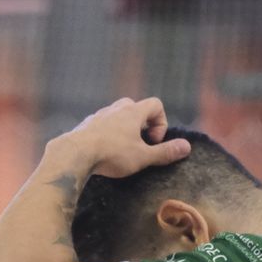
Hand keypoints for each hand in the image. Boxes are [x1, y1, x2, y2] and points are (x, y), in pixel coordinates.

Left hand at [49, 97, 188, 178]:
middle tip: (139, 144)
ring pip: (117, 115)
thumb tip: (187, 147)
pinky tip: (103, 151)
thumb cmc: (111, 154)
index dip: (161, 123)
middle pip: (136, 107)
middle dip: (142, 124)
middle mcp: (115, 109)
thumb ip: (165, 152)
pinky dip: (107, 133)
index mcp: (132, 112)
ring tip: (121, 149)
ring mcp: (99, 115)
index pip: (156, 105)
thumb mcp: (142, 157)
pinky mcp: (85, 125)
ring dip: (124, 129)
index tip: (153, 142)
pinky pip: (101, 124)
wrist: (74, 154)